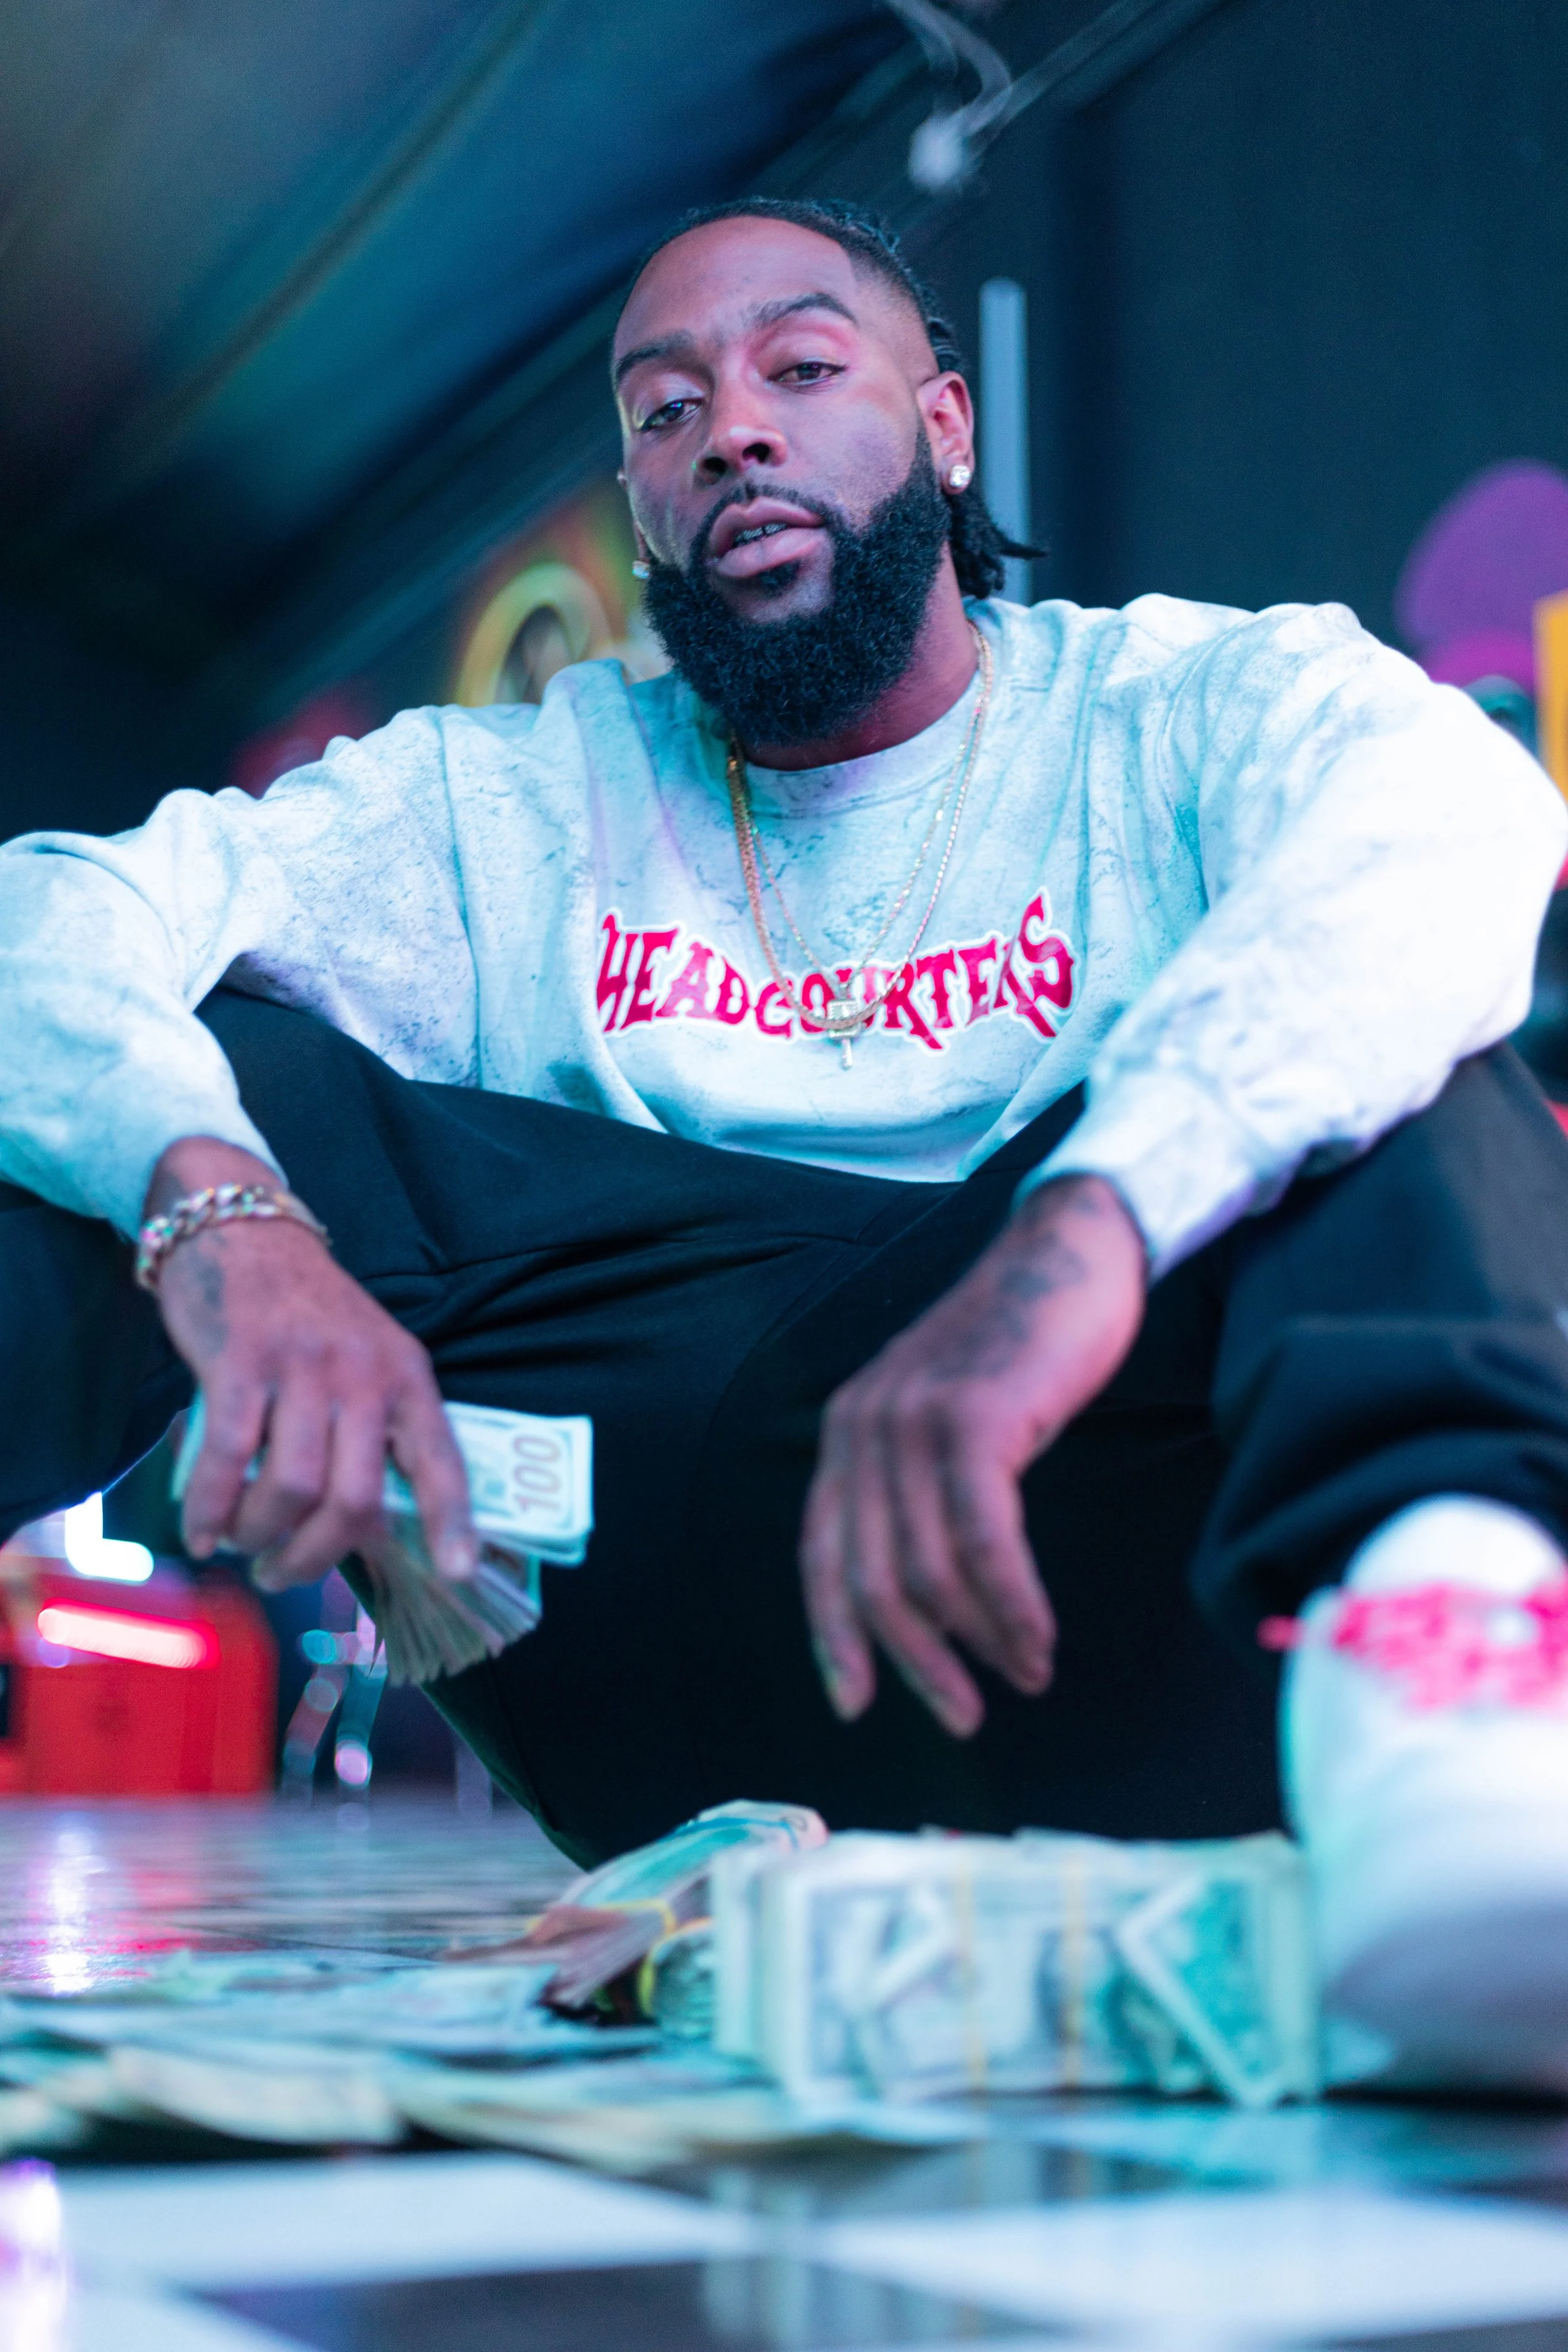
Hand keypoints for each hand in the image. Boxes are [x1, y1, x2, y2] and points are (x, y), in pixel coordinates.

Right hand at [146, 1138, 475, 1591]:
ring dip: (261, 1533)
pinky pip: (225, 1459)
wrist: (240, 1226)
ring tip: (242, 1543)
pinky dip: (210, 1509)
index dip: (451, 1522)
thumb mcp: (364, 1355)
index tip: (458, 1574)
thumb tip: (366, 1526)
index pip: (440, 1459)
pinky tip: (201, 1532)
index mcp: (406, 1375)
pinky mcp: (239, 1363)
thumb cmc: (305, 1309)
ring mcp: (302, 1367)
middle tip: (282, 1572)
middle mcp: (363, 1373)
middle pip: (354, 1498)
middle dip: (316, 1554)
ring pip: (291, 1488)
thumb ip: (372, 1428)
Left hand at [800, 1174, 1145, 1736]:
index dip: (834, 1636)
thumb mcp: (949, 1415)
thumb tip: (930, 1597)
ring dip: (979, 1642)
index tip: (855, 1703)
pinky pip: (983, 1540)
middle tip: (962, 1716)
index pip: (822, 1555)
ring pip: (929, 1570)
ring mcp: (914, 1419)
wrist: (1073, 1251)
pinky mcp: (972, 1418)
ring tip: (1025, 1675)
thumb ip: (919, 1486)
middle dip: (917, 1662)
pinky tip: (1038, 1640)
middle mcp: (865, 1425)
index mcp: (849, 1429)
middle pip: (873, 1578)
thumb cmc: (1023, 1345)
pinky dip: (1012, 1605)